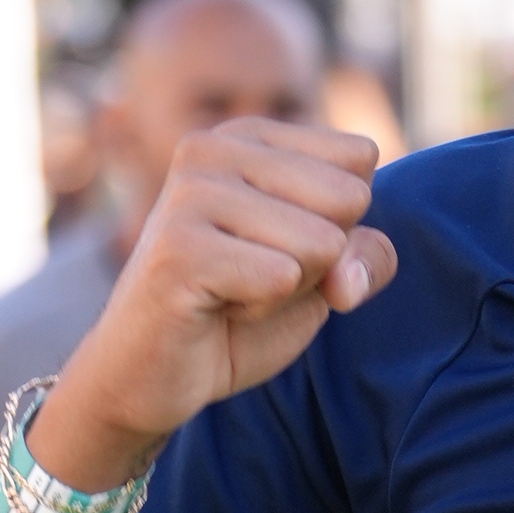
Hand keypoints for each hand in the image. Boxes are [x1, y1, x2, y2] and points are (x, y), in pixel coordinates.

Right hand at [34, 119, 396, 488]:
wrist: (148, 376)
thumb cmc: (236, 316)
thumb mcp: (321, 279)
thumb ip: (365, 257)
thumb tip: (346, 273)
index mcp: (248, 136)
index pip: (359, 160)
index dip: (340, 225)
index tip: (278, 250)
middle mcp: (213, 147)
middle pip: (348, 199)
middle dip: (318, 260)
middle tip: (253, 278)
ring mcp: (191, 192)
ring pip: (321, 242)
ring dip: (286, 290)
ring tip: (232, 293)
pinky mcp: (180, 247)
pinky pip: (282, 278)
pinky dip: (261, 311)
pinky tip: (215, 310)